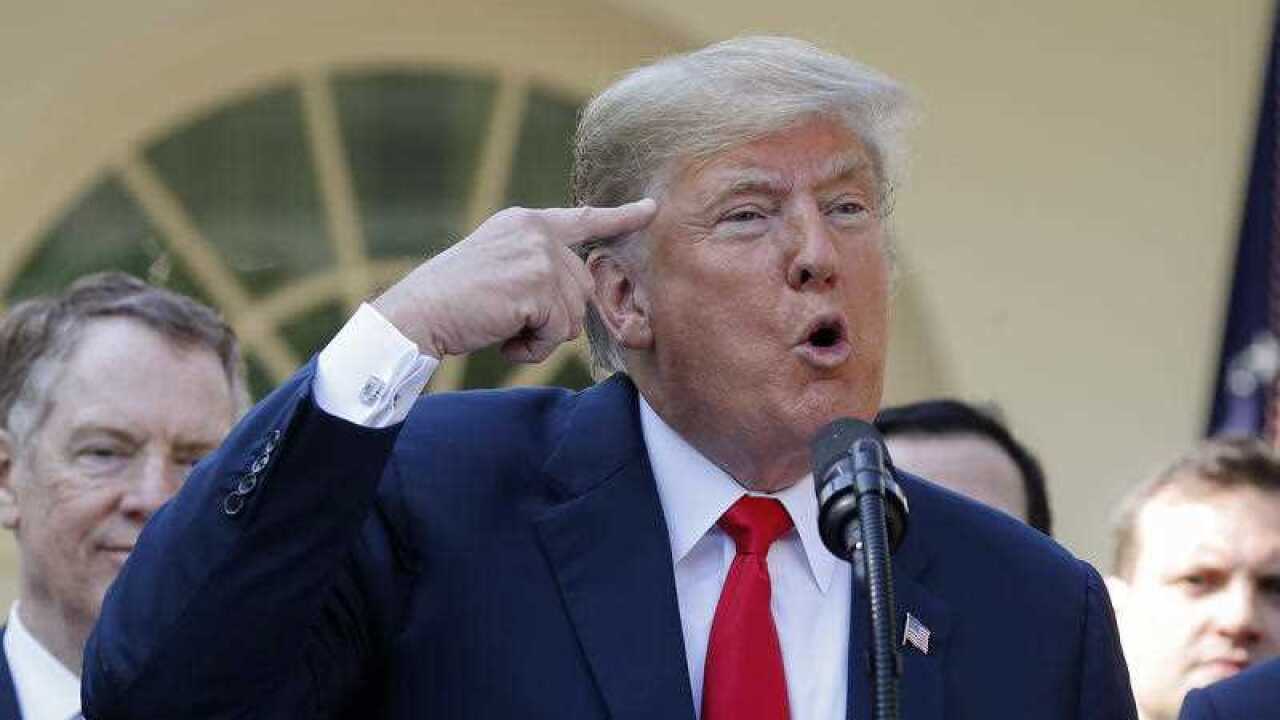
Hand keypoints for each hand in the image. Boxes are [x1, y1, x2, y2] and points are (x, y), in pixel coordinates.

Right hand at [372, 199, 656, 362]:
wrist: (416, 315)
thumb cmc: (451, 301)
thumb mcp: (497, 266)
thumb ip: (535, 266)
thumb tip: (576, 294)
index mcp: (524, 222)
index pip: (582, 219)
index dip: (620, 216)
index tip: (651, 209)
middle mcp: (535, 231)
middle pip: (580, 288)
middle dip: (552, 317)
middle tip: (509, 321)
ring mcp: (538, 256)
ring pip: (572, 314)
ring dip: (541, 335)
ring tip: (501, 327)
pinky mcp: (536, 285)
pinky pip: (557, 332)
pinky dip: (532, 348)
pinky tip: (502, 339)